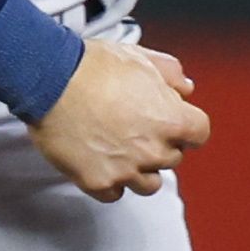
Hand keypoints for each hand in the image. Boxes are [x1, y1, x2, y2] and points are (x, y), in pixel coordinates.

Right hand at [29, 38, 208, 199]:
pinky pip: (115, 194)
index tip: (171, 122)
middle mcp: (154, 150)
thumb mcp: (139, 57)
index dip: (186, 126)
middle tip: (134, 127)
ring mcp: (127, 170)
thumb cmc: (93, 67)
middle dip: (159, 144)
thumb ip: (170, 73)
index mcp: (171, 119)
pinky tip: (99, 161)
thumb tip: (185, 89)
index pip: (199, 133)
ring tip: (119, 149)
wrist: (50, 81)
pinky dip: (110, 181)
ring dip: (139, 169)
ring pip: (149, 183)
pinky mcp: (98, 182)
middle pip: (173, 158)